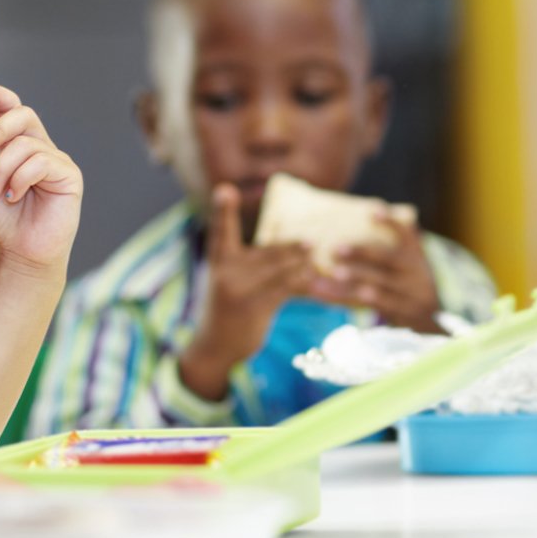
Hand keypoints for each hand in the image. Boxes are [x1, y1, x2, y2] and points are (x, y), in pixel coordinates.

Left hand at [0, 85, 81, 277]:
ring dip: (2, 169)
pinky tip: (13, 197)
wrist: (21, 252)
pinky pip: (41, 163)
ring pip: (26, 145)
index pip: (11, 108)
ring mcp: (56, 159)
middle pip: (23, 115)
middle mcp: (39, 146)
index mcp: (16, 144)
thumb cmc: (2, 220)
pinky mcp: (69, 175)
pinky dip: (20, 179)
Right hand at [179, 184, 310, 399]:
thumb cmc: (226, 312)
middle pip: (266, 252)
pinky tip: (320, 284)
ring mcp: (237, 290)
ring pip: (279, 270)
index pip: (220, 231)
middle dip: (292, 246)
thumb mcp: (228, 284)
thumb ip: (248, 266)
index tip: (225, 189)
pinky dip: (306, 286)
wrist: (213, 348)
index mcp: (218, 262)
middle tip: (316, 239)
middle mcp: (225, 272)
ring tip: (323, 256)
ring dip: (304, 264)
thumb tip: (291, 254)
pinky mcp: (253, 307)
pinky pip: (286, 291)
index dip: (223, 210)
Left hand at [307, 213, 441, 332]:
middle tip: (336, 248)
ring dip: (356, 278)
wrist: (428, 318)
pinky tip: (335, 293)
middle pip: (388, 260)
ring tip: (335, 273)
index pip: (406, 235)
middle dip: (362, 253)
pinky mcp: (399, 312)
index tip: (372, 212)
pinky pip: (372, 305)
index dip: (391, 223)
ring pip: (379, 284)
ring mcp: (409, 294)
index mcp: (415, 256)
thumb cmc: (408, 280)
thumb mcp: (411, 259)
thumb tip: (395, 209)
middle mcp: (415, 273)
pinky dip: (352, 298)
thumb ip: (403, 238)